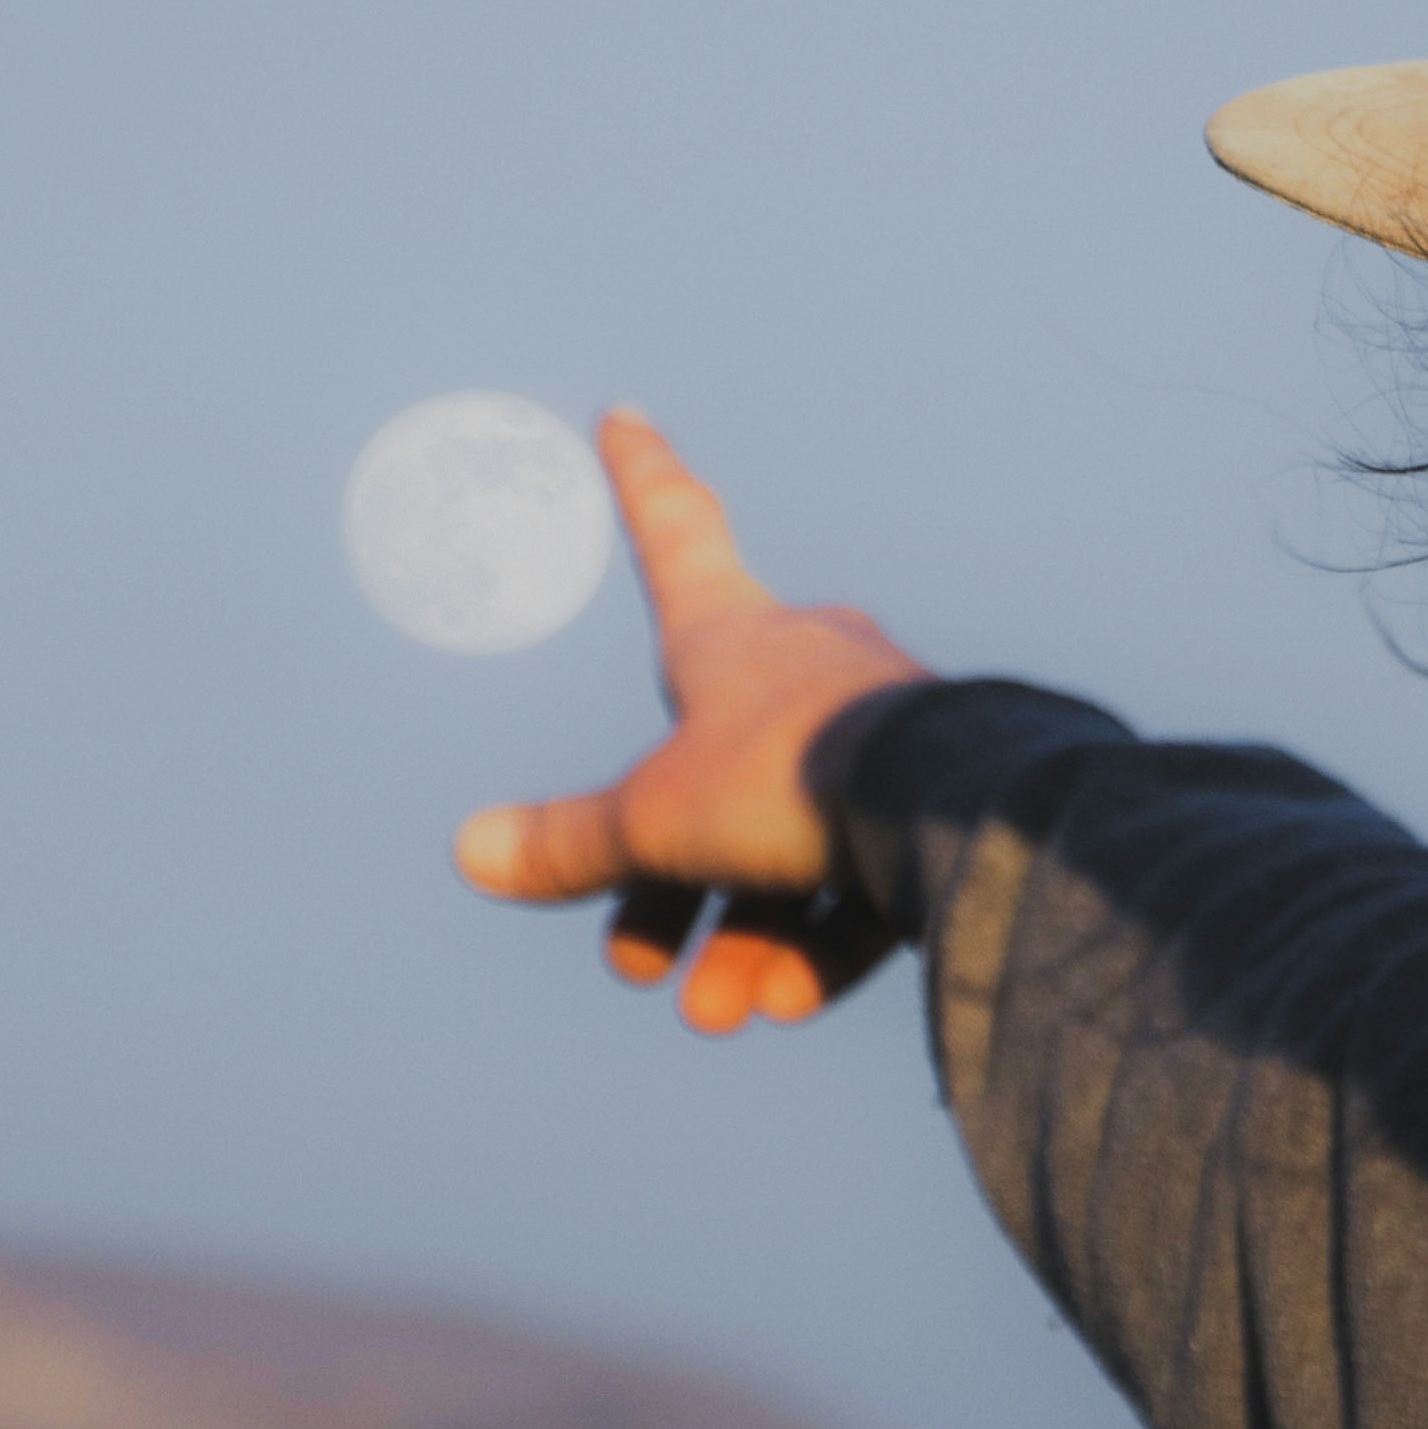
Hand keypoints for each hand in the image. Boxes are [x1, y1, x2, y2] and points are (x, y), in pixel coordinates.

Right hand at [454, 411, 931, 1033]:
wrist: (955, 815)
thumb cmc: (792, 783)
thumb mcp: (653, 821)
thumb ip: (569, 843)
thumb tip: (472, 853)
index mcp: (733, 635)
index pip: (674, 531)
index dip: (640, 479)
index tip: (623, 414)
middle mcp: (809, 669)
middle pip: (709, 773)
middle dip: (664, 882)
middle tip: (637, 965)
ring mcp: (879, 735)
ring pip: (787, 844)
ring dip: (742, 938)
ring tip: (718, 1014)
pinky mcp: (937, 805)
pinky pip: (862, 877)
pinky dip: (819, 940)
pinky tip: (790, 1003)